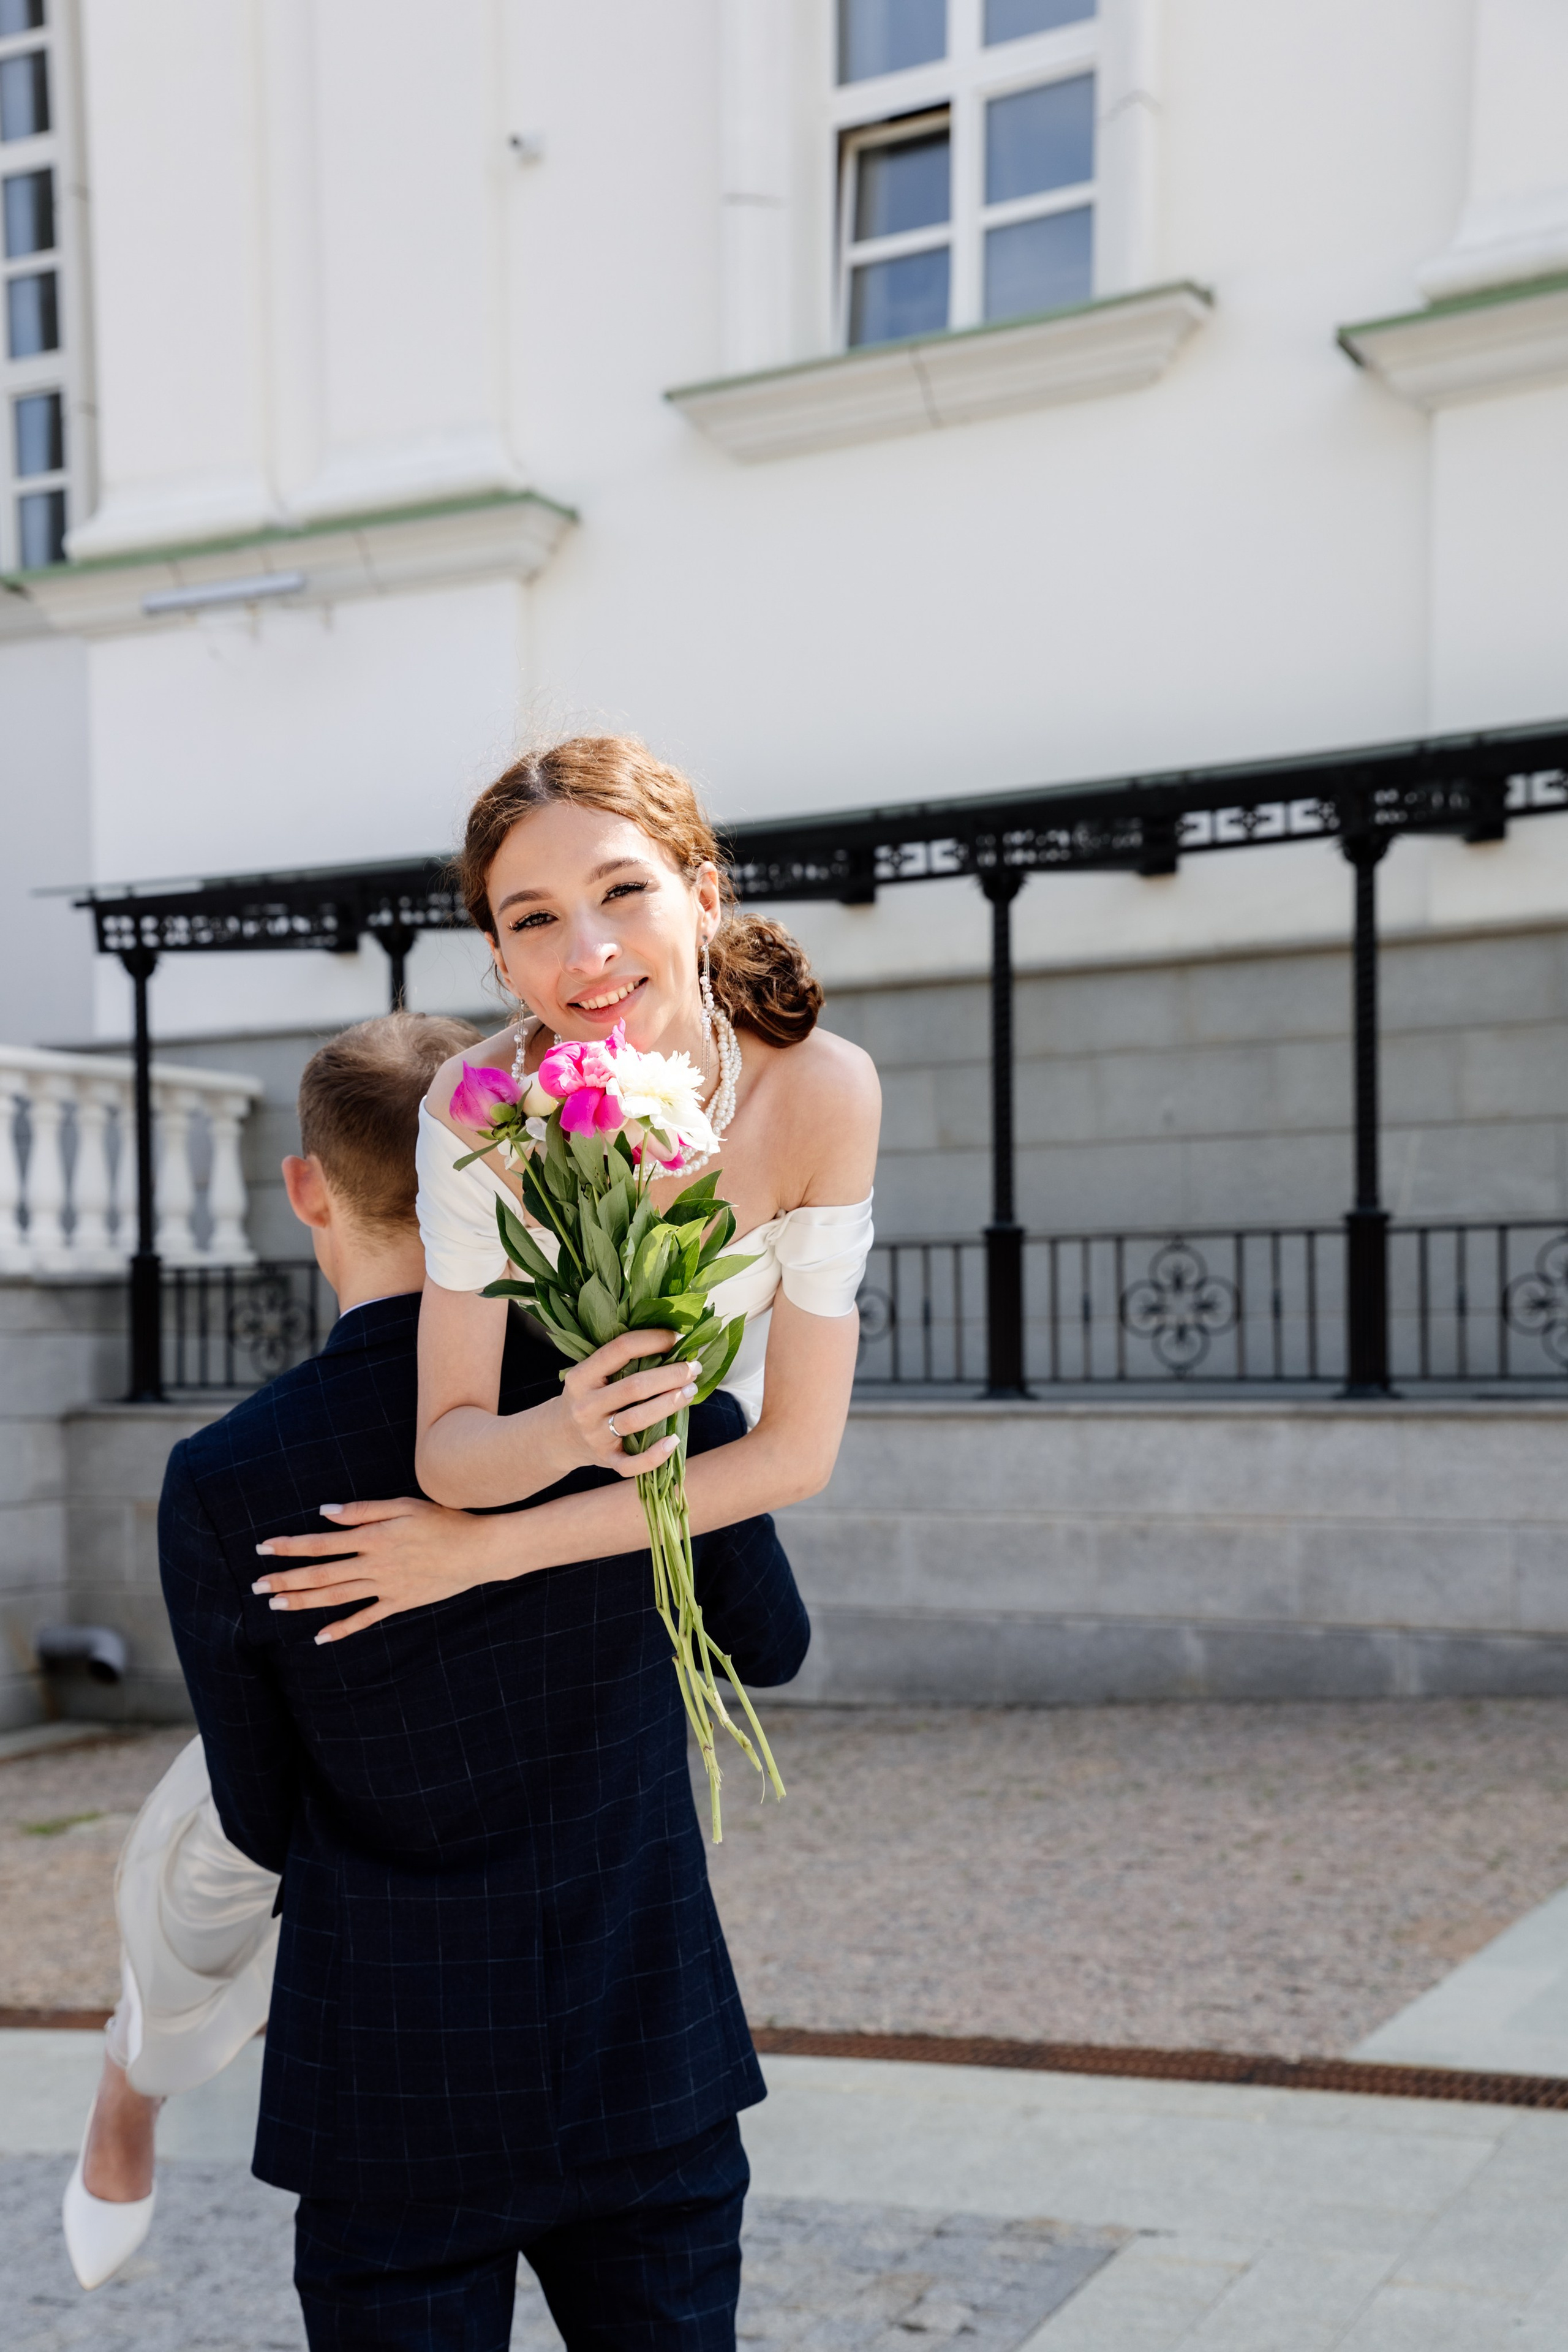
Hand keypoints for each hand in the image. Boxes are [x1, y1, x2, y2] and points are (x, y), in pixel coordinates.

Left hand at [252, 1497, 514, 1642]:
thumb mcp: (404, 1505)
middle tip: (256, 1585)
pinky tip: (320, 1638)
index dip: (291, 1546)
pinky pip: (366, 1619)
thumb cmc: (443, 1520)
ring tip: (275, 1605)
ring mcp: (387, 1587)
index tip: (264, 1548)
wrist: (479, 1550)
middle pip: (322, 1574)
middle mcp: (375, 1565)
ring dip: (304, 1602)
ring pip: (337, 1597)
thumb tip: (325, 1512)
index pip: (322, 1542)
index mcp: (373, 1537)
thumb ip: (363, 1510)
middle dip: (286, 1579)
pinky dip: (342, 1629)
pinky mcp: (400, 1602)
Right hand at [555, 1329, 695, 1477]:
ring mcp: (595, 1435)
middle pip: (635, 1386)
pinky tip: (674, 1440)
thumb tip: (672, 1344)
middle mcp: (585, 1405)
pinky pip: (632, 1463)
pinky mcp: (605, 1459)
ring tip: (691, 1391)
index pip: (621, 1349)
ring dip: (670, 1404)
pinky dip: (655, 1455)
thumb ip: (619, 1362)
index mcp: (581, 1376)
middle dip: (671, 1375)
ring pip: (638, 1420)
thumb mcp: (590, 1375)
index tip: (677, 1338)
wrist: (559, 1436)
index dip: (654, 1340)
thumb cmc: (587, 1397)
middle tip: (694, 1368)